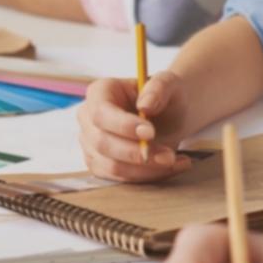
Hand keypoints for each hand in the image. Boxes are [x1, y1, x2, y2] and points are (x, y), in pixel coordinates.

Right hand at [75, 70, 190, 181]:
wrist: (171, 115)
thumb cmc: (166, 96)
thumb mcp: (170, 84)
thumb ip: (159, 88)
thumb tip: (145, 105)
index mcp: (100, 92)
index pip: (101, 113)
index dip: (123, 126)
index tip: (150, 133)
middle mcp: (89, 118)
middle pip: (102, 143)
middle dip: (136, 153)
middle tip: (168, 155)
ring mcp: (91, 144)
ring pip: (111, 166)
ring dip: (145, 169)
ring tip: (174, 160)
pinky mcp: (101, 165)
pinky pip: (120, 179)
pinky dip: (148, 176)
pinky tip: (172, 167)